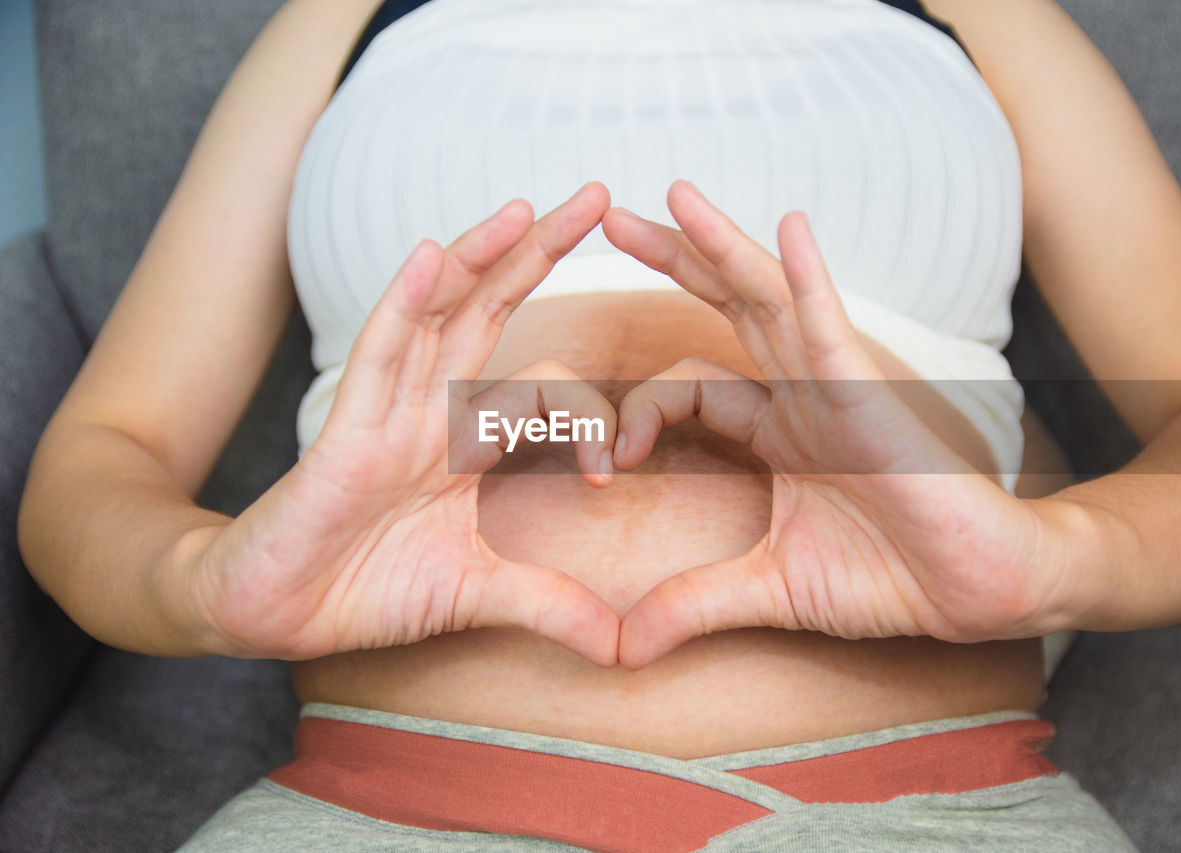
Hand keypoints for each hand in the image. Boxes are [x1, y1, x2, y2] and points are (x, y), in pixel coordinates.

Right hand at [190, 182, 622, 665]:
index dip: (585, 416)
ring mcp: (387, 411)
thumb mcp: (478, 594)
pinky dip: (405, 304)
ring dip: (481, 257)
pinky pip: (378, 353)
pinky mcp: (345, 430)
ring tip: (524, 207)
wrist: (270, 613)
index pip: (539, 387)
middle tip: (594, 198)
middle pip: (491, 313)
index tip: (606, 476)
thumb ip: (551, 606)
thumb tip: (625, 650)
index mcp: (465, 442)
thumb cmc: (363, 588)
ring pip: (439, 315)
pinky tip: (434, 254)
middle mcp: (430, 410)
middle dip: (539, 255)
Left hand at [602, 179, 1074, 668]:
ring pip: (771, 301)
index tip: (609, 458)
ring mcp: (837, 387)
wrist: (977, 590)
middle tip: (612, 216)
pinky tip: (791, 228)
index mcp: (776, 429)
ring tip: (673, 196)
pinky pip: (832, 331)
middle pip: (727, 310)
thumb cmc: (891, 576)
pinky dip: (810, 280)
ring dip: (722, 247)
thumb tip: (619, 650)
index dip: (641, 410)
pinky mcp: (872, 399)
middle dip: (673, 261)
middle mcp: (802, 394)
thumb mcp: (768, 588)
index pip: (691, 388)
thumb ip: (692, 604)